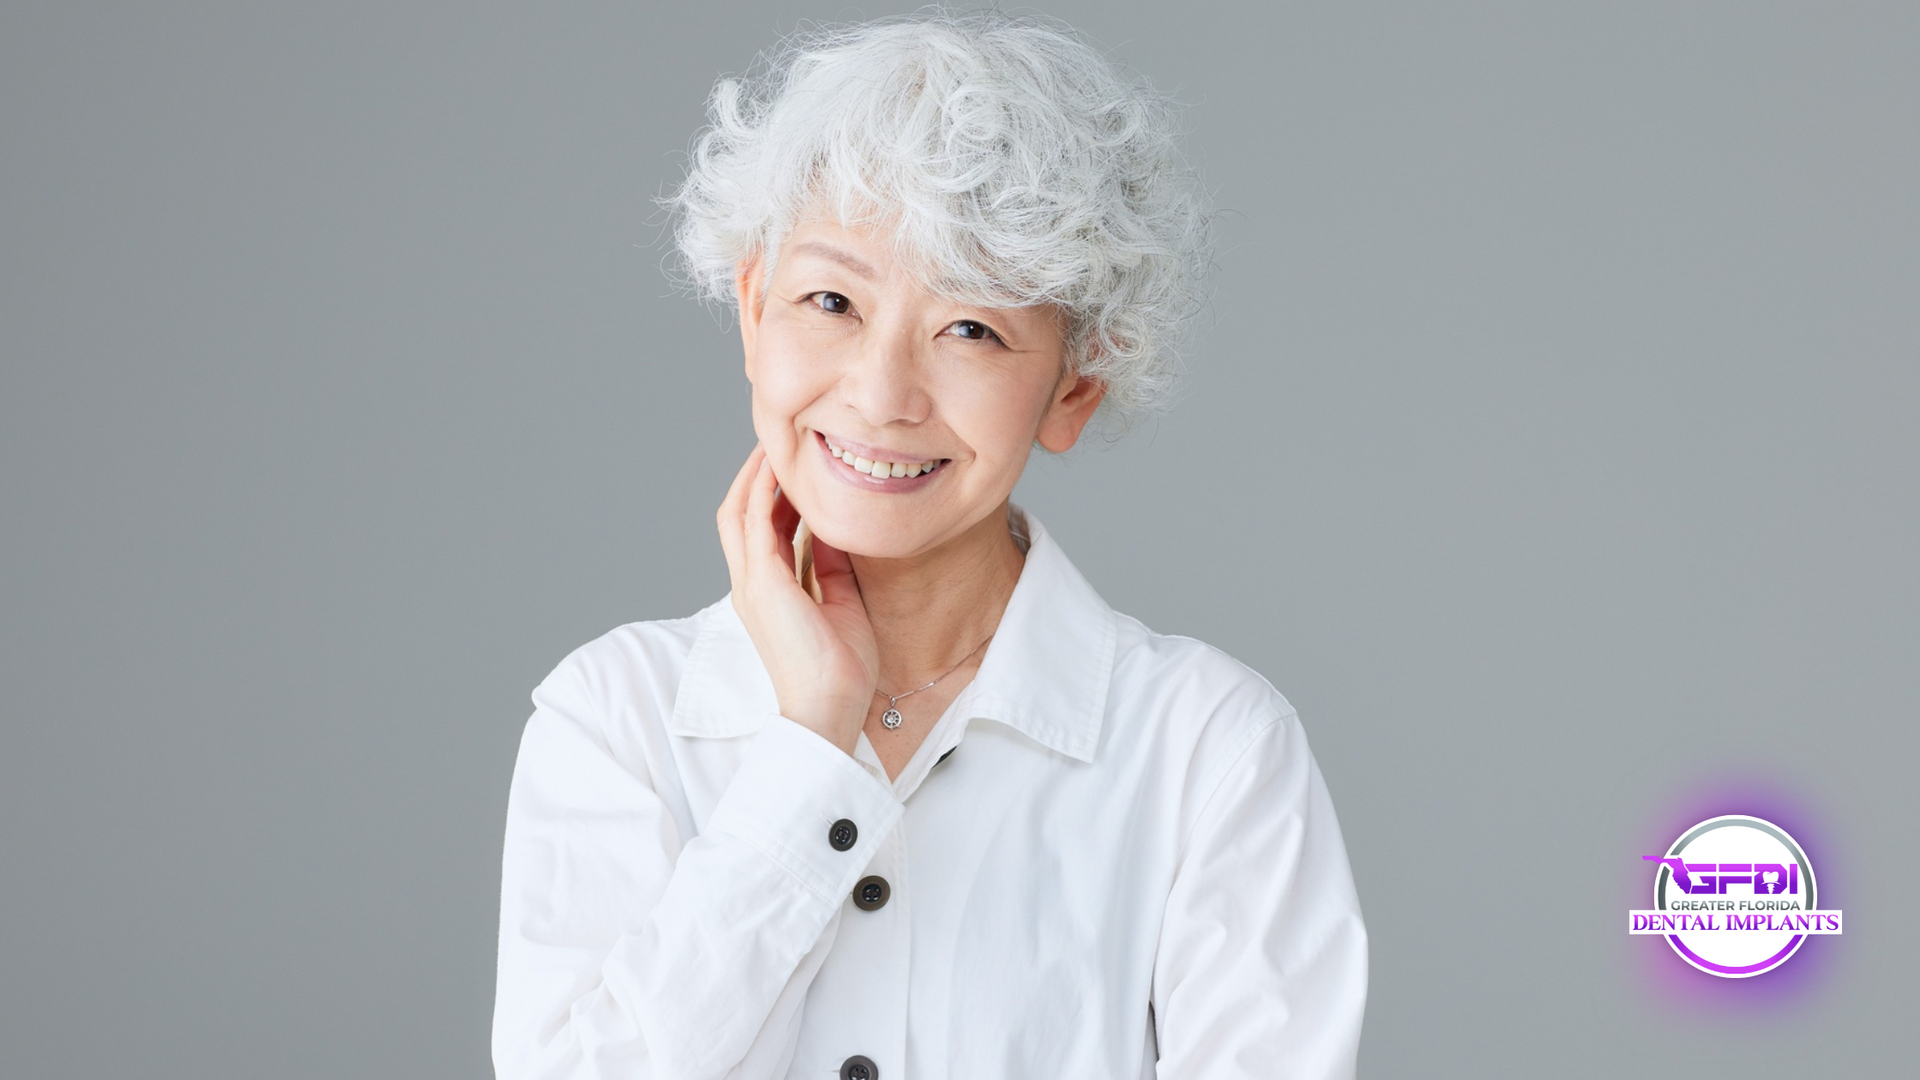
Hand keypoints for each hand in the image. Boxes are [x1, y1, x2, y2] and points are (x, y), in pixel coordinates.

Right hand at [715, 443, 876, 753]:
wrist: (831, 707)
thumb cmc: (839, 669)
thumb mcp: (841, 602)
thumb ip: (832, 566)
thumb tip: (835, 530)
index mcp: (766, 593)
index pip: (759, 530)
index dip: (770, 494)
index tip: (793, 466)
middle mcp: (751, 584)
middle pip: (737, 513)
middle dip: (754, 476)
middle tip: (778, 441)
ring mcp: (753, 583)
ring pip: (739, 510)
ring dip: (755, 474)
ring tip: (776, 441)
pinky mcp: (764, 583)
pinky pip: (756, 522)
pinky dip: (764, 490)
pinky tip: (780, 467)